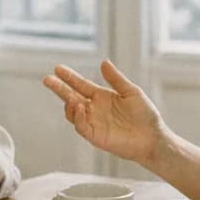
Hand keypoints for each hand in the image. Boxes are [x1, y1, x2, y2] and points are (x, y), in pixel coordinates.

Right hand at [42, 60, 164, 162]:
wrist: (153, 138)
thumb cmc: (145, 115)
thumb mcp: (131, 92)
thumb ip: (116, 79)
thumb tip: (104, 62)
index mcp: (101, 96)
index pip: (80, 85)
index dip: (69, 77)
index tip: (58, 68)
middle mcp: (94, 108)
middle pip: (70, 97)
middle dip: (59, 88)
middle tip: (47, 79)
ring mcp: (93, 122)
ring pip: (72, 112)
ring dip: (69, 104)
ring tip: (71, 98)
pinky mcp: (95, 136)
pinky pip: (81, 126)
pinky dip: (78, 117)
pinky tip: (81, 108)